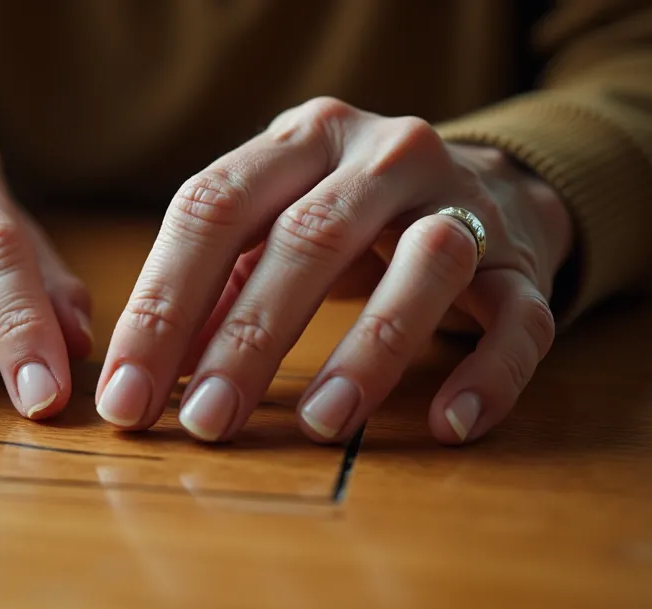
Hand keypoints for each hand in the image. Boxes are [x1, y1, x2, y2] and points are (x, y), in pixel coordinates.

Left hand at [96, 97, 573, 444]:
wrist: (486, 184)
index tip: (126, 395)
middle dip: (248, 339)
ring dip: (369, 352)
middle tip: (204, 421)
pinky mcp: (525, 263)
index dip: (161, 304)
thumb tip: (147, 373)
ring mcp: (464, 203)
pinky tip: (450, 424)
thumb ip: (215, 286)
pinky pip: (519, 319)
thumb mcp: (275, 222)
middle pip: (307, 239)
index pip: (212, 208)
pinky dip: (488, 373)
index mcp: (301, 140)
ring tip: (321, 427)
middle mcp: (383, 155)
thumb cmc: (350, 218)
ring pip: (424, 267)